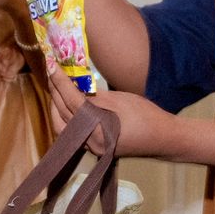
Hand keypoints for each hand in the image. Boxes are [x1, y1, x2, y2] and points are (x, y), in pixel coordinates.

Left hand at [43, 64, 176, 158]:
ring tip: (56, 87)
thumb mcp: (119, 99)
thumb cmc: (146, 116)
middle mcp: (91, 141)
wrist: (163, 138)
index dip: (60, 81)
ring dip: (55, 106)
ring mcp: (91, 148)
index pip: (71, 100)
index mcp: (98, 127)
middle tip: (51, 72)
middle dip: (54, 91)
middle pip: (62, 114)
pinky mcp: (94, 148)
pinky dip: (64, 116)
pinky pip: (71, 132)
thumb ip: (94, 94)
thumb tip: (74, 84)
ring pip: (61, 126)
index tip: (51, 65)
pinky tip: (66, 103)